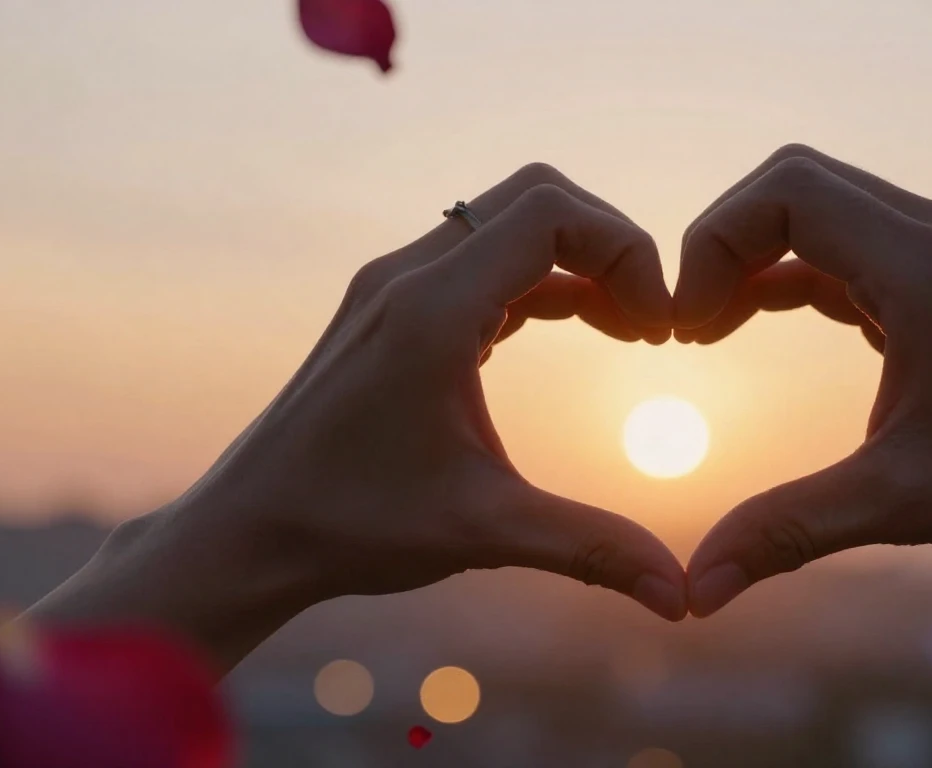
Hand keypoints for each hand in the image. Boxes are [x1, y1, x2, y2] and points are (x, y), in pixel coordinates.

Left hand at [29, 164, 687, 670]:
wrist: (250, 532)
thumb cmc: (351, 527)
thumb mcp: (484, 533)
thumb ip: (590, 550)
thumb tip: (682, 597)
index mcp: (431, 310)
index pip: (550, 212)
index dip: (626, 250)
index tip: (659, 329)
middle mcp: (408, 277)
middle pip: (535, 197)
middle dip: (610, 245)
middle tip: (650, 324)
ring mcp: (394, 286)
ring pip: (508, 222)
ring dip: (577, 262)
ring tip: (629, 330)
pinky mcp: (391, 308)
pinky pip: (483, 260)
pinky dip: (540, 280)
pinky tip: (575, 326)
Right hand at [674, 144, 931, 619]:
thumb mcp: (901, 504)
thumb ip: (787, 532)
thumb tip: (694, 589)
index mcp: (927, 268)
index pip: (789, 191)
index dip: (715, 242)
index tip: (689, 329)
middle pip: (799, 182)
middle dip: (726, 242)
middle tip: (692, 327)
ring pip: (828, 206)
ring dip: (761, 255)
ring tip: (712, 329)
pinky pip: (858, 245)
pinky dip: (802, 272)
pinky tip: (770, 318)